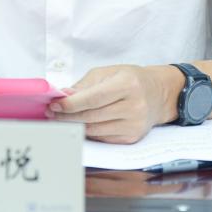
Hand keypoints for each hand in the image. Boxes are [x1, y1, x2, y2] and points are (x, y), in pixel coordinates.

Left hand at [48, 64, 178, 143]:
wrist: (158, 94)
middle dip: (68, 116)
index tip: (55, 105)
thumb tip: (63, 96)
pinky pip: (102, 138)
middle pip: (92, 116)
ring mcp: (134, 124)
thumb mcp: (108, 73)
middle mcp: (134, 106)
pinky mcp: (132, 138)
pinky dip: (89, 131)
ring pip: (95, 130)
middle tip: (52, 113)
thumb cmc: (130, 80)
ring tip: (62, 118)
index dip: (71, 104)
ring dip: (75, 125)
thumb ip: (84, 86)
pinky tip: (81, 124)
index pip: (93, 98)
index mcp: (127, 84)